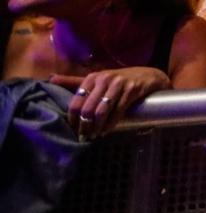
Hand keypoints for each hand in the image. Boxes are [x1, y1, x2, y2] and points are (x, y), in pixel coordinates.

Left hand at [51, 67, 171, 139]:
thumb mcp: (97, 79)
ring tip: (96, 135)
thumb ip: (74, 81)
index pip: (76, 101)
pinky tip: (108, 130)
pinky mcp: (132, 89)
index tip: (74, 129)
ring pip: (102, 111)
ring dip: (97, 127)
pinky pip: (118, 111)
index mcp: (92, 77)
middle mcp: (104, 78)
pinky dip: (111, 123)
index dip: (73, 119)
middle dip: (85, 126)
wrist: (148, 76)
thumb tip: (50, 78)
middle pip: (88, 108)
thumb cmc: (119, 80)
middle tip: (85, 136)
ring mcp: (119, 83)